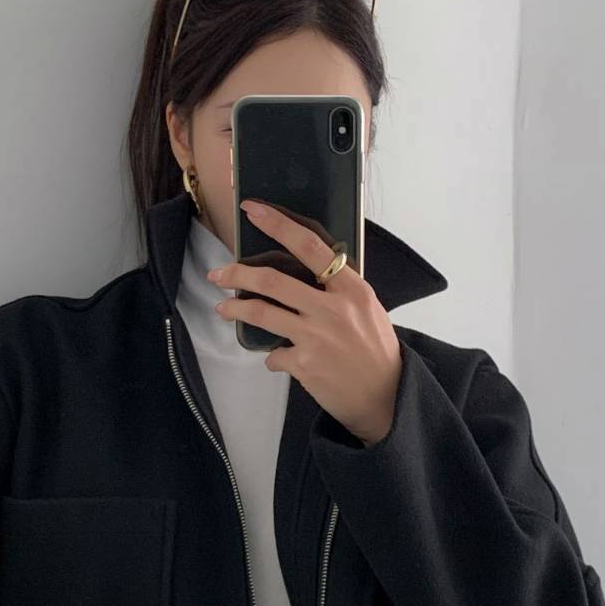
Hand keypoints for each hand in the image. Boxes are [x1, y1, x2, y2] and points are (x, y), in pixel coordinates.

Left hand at [209, 199, 403, 445]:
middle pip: (272, 281)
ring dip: (236, 309)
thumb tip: (304, 272)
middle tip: (218, 274)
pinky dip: (273, 357)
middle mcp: (332, 309)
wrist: (386, 396)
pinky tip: (279, 359)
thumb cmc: (376, 349)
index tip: (253, 209)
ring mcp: (316, 337)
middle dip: (237, 274)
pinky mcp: (304, 365)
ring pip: (262, 313)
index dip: (277, 224)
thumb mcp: (367, 308)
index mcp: (351, 288)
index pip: (310, 246)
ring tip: (223, 309)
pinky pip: (274, 355)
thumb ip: (337, 289)